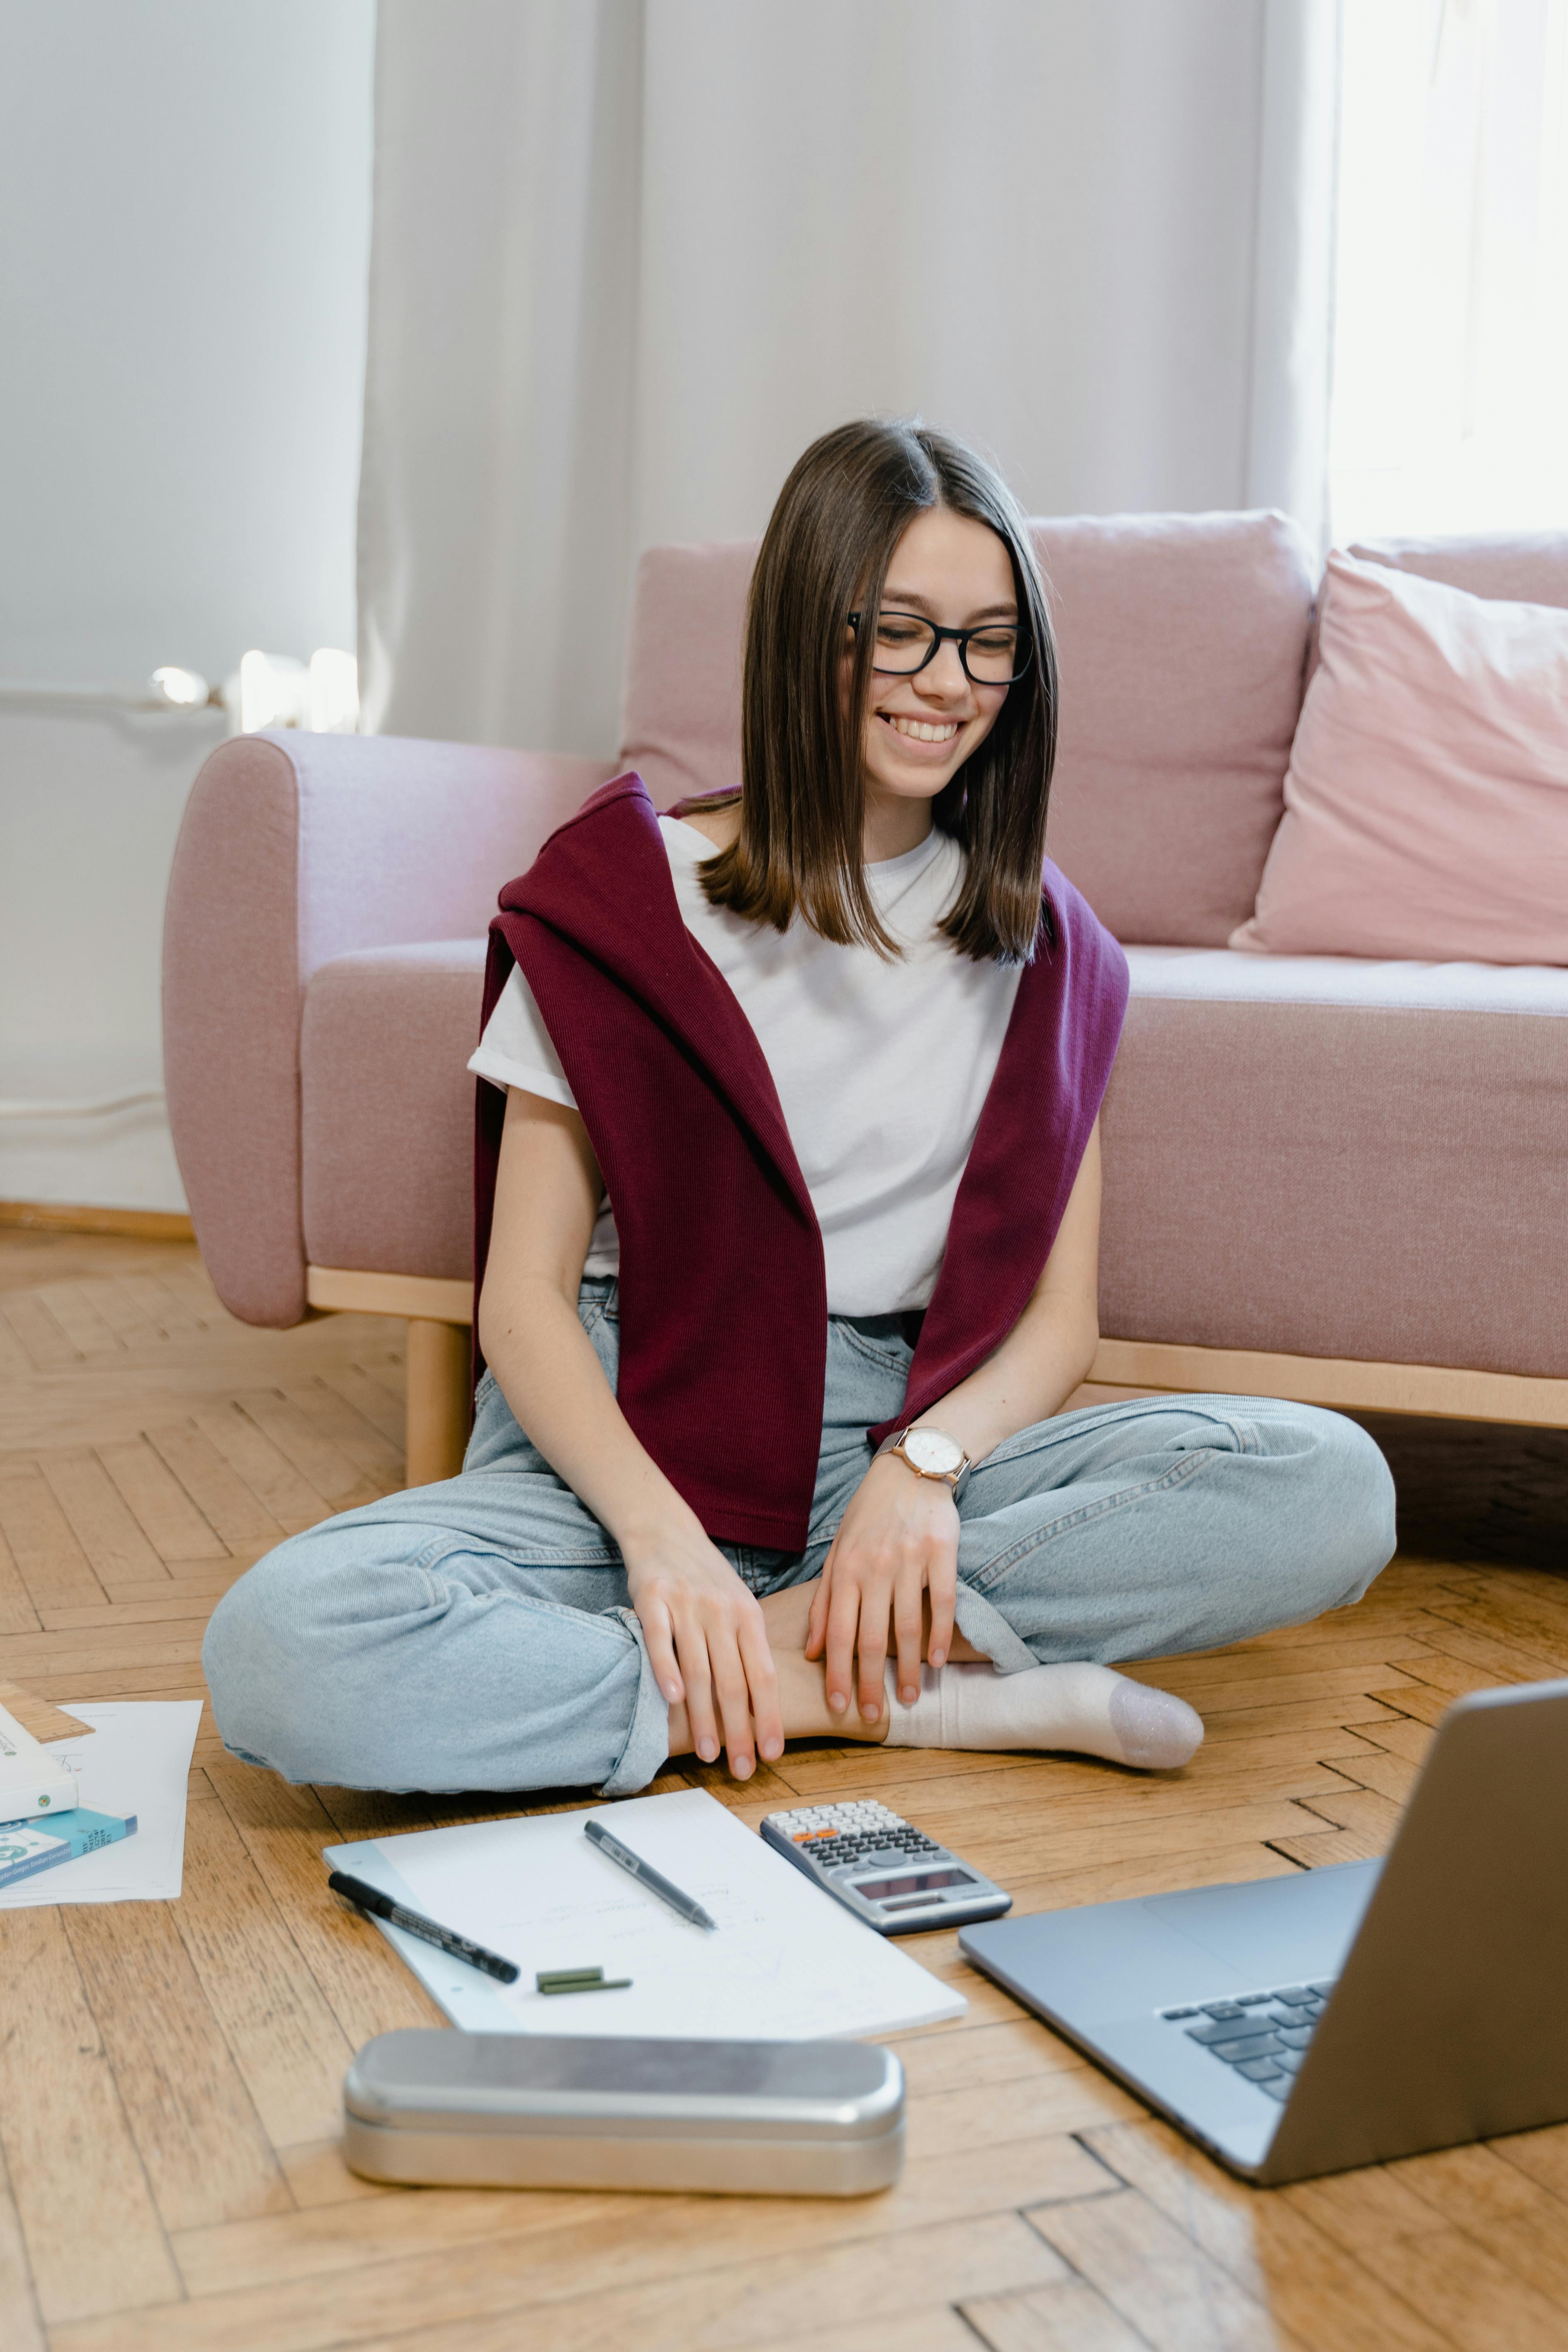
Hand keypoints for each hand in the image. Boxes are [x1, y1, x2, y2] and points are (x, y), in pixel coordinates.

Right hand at [623, 1518, 782, 1778]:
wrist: (666, 1531)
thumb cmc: (707, 1580)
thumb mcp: (739, 1606)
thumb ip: (749, 1649)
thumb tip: (762, 1706)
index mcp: (749, 1616)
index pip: (763, 1676)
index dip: (768, 1717)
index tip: (771, 1754)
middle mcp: (721, 1611)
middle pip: (733, 1681)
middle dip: (739, 1731)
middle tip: (741, 1769)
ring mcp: (687, 1604)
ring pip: (699, 1669)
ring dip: (704, 1717)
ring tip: (708, 1753)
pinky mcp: (652, 1598)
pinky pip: (660, 1640)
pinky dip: (667, 1670)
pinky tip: (673, 1700)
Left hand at [805, 1457, 958, 1721]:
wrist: (910, 1471)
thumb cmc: (869, 1517)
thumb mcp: (837, 1553)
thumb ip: (824, 1602)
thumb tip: (812, 1651)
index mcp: (846, 1570)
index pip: (838, 1632)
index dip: (837, 1673)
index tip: (838, 1706)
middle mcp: (875, 1567)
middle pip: (871, 1637)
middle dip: (870, 1682)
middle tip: (873, 1715)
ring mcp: (910, 1560)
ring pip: (908, 1626)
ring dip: (909, 1668)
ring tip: (911, 1698)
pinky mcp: (942, 1552)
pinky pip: (943, 1602)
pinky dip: (940, 1635)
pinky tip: (937, 1662)